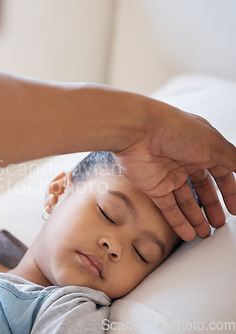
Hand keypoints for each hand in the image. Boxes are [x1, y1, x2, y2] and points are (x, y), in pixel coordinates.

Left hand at [113, 107, 235, 240]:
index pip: (220, 173)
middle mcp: (185, 161)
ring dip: (195, 218)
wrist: (138, 132)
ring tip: (205, 234)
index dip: (229, 191)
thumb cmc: (175, 129)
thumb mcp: (214, 144)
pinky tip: (189, 234)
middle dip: (211, 207)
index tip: (235, 209)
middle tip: (219, 224)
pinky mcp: (152, 186)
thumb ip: (233, 161)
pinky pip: (167, 208)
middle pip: (202, 189)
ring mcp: (168, 175)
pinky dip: (178, 222)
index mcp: (202, 148)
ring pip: (184, 201)